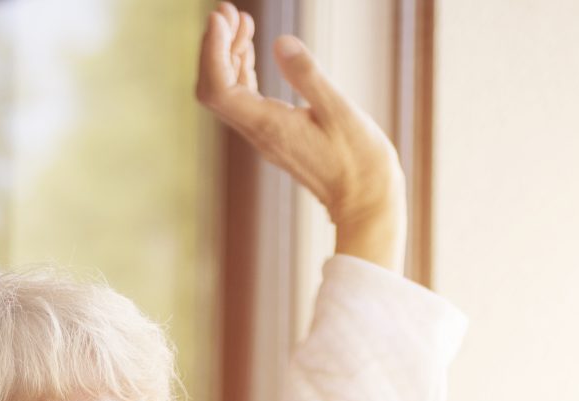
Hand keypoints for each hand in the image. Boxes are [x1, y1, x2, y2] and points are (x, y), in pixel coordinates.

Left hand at [195, 2, 405, 269]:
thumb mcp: (340, 112)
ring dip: (228, 54)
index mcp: (268, 126)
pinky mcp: (276, 133)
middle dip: (215, 46)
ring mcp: (265, 134)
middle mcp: (259, 132)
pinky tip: (253, 48)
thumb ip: (309, 76)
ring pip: (229, 91)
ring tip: (240, 19)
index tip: (221, 17)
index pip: (218, 88)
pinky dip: (243, 69)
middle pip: (215, 87)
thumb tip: (281, 42)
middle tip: (226, 10)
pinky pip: (246, 99)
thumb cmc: (359, 162)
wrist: (366, 203)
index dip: (212, 50)